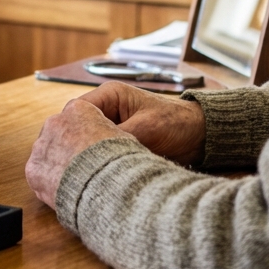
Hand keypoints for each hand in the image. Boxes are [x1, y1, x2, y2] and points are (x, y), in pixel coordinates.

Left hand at [26, 97, 133, 208]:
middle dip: (69, 147)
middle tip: (83, 165)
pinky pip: (41, 174)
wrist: (104, 184)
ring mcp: (41, 145)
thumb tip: (111, 139)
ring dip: (59, 164)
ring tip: (75, 181)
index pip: (78, 117)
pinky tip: (65, 190)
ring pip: (48, 153)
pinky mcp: (33, 168)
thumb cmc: (117, 159)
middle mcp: (55, 122)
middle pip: (60, 133)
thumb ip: (109, 132)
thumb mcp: (122, 136)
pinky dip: (50, 182)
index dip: (86, 133)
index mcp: (78, 108)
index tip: (92, 147)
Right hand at [77, 81, 206, 165]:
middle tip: (75, 164)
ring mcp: (110, 126)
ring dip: (87, 154)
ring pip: (86, 141)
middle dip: (76, 144)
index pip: (76, 109)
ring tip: (86, 170)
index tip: (70, 149)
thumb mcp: (147, 129)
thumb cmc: (177, 122)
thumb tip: (93, 152)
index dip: (70, 129)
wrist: (199, 136)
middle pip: (76, 126)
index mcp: (110, 95)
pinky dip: (97, 162)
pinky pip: (99, 152)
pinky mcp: (116, 142)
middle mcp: (106, 109)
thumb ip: (118, 136)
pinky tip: (96, 173)